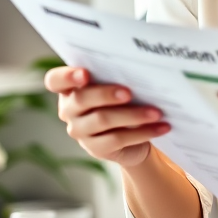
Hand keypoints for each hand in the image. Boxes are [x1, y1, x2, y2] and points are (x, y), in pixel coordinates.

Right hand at [45, 66, 170, 168]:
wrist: (132, 136)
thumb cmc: (122, 102)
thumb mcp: (117, 87)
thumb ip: (117, 77)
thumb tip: (140, 69)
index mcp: (69, 89)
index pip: (55, 80)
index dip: (66, 77)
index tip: (84, 73)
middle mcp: (69, 110)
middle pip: (82, 99)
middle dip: (106, 94)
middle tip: (129, 92)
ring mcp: (80, 131)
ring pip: (102, 120)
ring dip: (133, 115)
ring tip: (156, 112)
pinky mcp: (96, 149)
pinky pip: (118, 139)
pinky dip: (143, 132)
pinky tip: (162, 127)